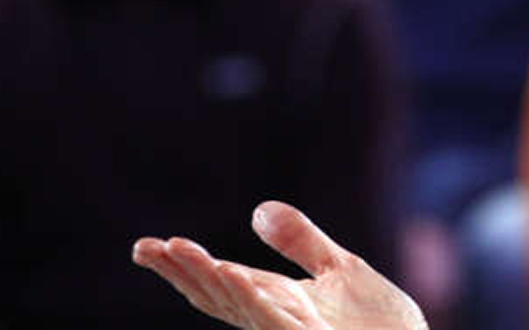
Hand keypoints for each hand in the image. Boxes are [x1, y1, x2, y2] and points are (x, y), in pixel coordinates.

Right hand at [133, 201, 427, 329]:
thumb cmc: (381, 327)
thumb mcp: (340, 270)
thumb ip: (301, 241)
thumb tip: (258, 209)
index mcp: (275, 302)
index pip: (219, 282)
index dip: (183, 266)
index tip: (148, 245)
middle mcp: (275, 321)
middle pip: (218, 296)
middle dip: (182, 272)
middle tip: (146, 247)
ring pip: (242, 309)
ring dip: (210, 281)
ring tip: (179, 251)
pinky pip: (277, 324)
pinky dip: (253, 301)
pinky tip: (235, 277)